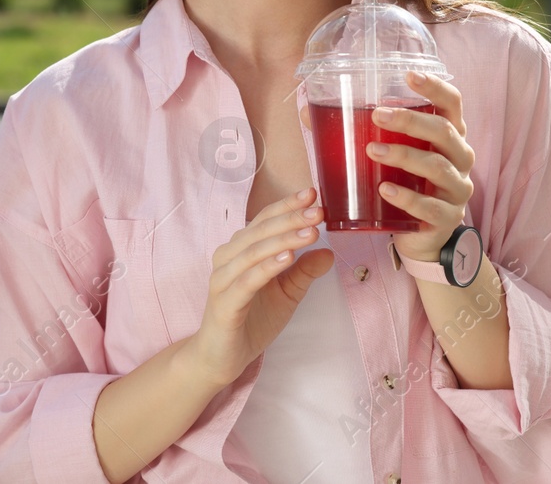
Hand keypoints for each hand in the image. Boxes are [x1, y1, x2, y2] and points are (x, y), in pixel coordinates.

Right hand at [182, 187, 334, 389]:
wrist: (221, 357)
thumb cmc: (251, 320)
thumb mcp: (286, 294)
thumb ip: (303, 272)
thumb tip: (329, 252)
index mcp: (240, 250)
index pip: (265, 221)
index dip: (287, 206)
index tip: (313, 194)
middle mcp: (227, 258)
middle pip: (260, 231)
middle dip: (291, 218)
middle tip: (318, 210)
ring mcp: (223, 279)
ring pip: (254, 251)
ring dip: (283, 239)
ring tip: (310, 231)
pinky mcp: (224, 302)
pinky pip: (247, 280)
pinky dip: (268, 266)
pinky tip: (288, 258)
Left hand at [366, 71, 475, 264]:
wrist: (420, 236)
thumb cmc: (403, 183)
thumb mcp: (387, 154)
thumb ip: (356, 132)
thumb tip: (308, 111)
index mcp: (448, 136)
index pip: (452, 104)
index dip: (435, 87)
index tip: (409, 75)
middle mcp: (460, 159)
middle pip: (444, 132)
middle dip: (410, 121)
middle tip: (377, 115)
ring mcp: (457, 190)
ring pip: (437, 167)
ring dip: (403, 155)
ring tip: (372, 151)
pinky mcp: (447, 218)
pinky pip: (430, 207)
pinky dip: (406, 197)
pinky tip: (384, 189)